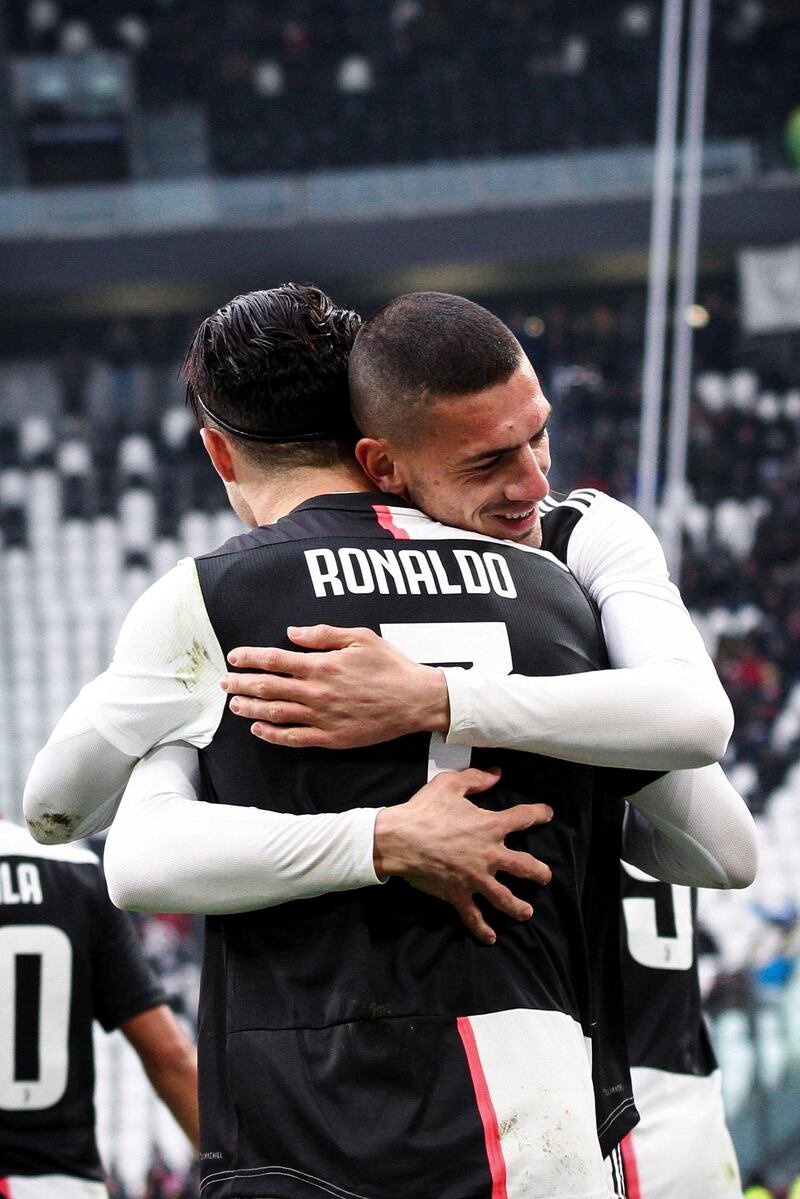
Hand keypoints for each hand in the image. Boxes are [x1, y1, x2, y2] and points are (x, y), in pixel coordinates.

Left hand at [222, 625, 449, 747]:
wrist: (415, 700)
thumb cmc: (389, 666)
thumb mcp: (360, 637)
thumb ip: (323, 634)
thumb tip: (292, 633)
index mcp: (321, 665)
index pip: (273, 660)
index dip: (249, 658)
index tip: (234, 657)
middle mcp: (316, 692)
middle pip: (267, 688)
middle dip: (241, 685)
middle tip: (223, 683)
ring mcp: (321, 717)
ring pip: (275, 715)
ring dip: (250, 709)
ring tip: (234, 705)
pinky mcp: (330, 737)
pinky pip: (294, 738)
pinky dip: (272, 735)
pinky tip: (259, 730)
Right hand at [374, 767, 552, 945]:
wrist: (399, 839)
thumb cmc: (424, 810)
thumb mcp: (450, 784)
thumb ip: (476, 778)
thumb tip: (496, 775)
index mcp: (489, 826)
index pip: (523, 817)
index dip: (538, 814)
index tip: (547, 814)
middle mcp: (488, 854)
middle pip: (524, 866)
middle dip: (538, 872)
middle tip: (545, 876)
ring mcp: (475, 878)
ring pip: (504, 897)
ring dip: (518, 906)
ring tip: (527, 912)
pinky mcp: (458, 893)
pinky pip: (473, 915)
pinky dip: (482, 928)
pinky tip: (491, 937)